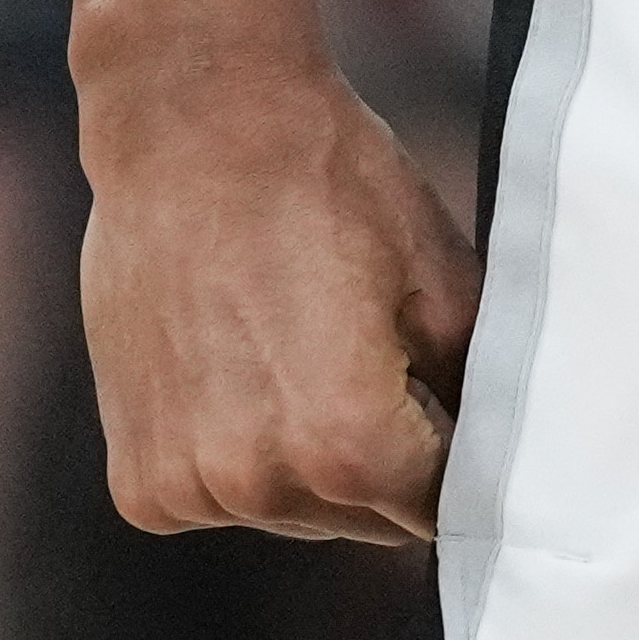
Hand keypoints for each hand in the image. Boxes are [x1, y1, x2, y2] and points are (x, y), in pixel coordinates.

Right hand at [71, 34, 474, 544]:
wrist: (194, 121)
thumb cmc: (326, 179)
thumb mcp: (443, 276)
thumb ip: (474, 389)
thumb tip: (498, 456)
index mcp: (349, 445)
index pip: (439, 506)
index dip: (451, 449)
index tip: (438, 397)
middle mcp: (261, 485)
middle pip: (367, 518)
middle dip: (384, 457)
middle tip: (362, 353)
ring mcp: (190, 487)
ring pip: (295, 513)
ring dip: (307, 460)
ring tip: (294, 347)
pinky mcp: (140, 482)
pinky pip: (221, 499)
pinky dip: (239, 454)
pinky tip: (238, 366)